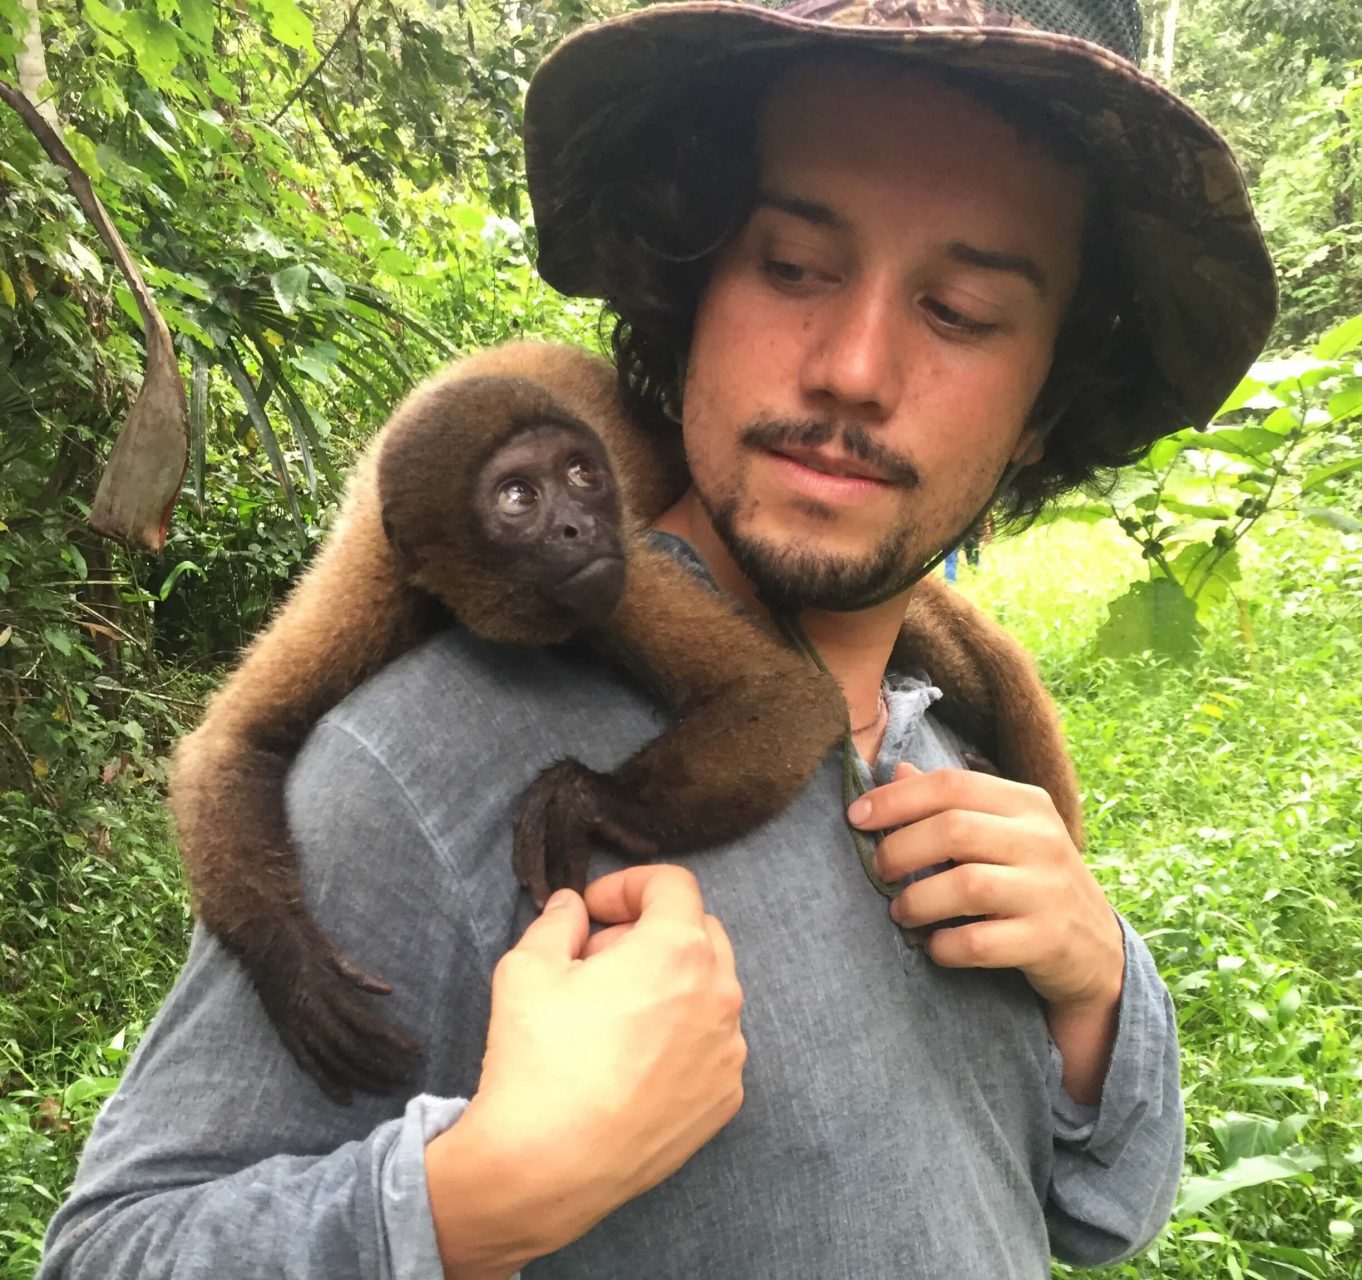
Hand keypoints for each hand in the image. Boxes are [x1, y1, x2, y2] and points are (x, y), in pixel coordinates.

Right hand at [425, 865, 745, 1278]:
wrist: (547, 1166)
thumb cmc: (538, 1059)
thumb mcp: (528, 968)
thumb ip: (558, 921)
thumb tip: (573, 907)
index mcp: (678, 949)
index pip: (672, 885)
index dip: (628, 886)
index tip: (594, 911)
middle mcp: (719, 994)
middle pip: (698, 932)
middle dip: (649, 931)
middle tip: (598, 960)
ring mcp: (728, 1051)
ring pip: (708, 990)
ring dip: (669, 984)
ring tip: (613, 1014)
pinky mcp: (724, 1099)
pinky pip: (710, 1045)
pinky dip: (680, 1036)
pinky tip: (632, 1061)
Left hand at [849, 762, 1123, 1012]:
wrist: (1096, 951)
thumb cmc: (1030, 881)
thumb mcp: (1002, 833)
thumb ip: (952, 803)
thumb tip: (895, 771)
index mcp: (1026, 803)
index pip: (951, 784)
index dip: (896, 799)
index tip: (856, 817)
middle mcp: (1042, 839)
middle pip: (954, 829)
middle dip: (901, 850)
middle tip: (880, 871)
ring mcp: (1048, 890)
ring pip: (966, 885)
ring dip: (917, 901)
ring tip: (901, 911)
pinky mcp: (1048, 940)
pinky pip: (980, 942)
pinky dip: (944, 945)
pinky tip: (935, 946)